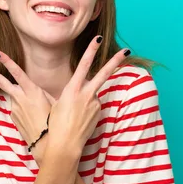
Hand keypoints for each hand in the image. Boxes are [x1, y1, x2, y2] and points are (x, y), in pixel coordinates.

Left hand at [0, 52, 54, 163]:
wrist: (49, 143)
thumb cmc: (56, 121)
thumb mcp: (54, 102)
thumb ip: (42, 94)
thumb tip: (35, 91)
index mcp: (32, 91)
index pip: (17, 72)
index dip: (7, 61)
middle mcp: (20, 98)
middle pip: (0, 81)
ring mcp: (14, 108)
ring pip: (12, 96)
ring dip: (19, 97)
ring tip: (37, 111)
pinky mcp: (13, 117)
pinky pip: (17, 108)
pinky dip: (24, 110)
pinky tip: (35, 120)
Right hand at [47, 37, 129, 154]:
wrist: (65, 144)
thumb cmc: (55, 124)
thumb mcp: (57, 103)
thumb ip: (70, 93)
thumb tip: (79, 90)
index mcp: (72, 89)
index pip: (84, 65)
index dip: (91, 50)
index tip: (98, 39)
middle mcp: (86, 94)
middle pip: (104, 73)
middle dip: (115, 61)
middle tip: (126, 50)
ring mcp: (95, 104)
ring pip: (93, 94)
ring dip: (86, 100)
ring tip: (74, 116)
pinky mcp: (99, 113)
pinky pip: (94, 106)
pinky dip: (88, 110)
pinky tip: (80, 120)